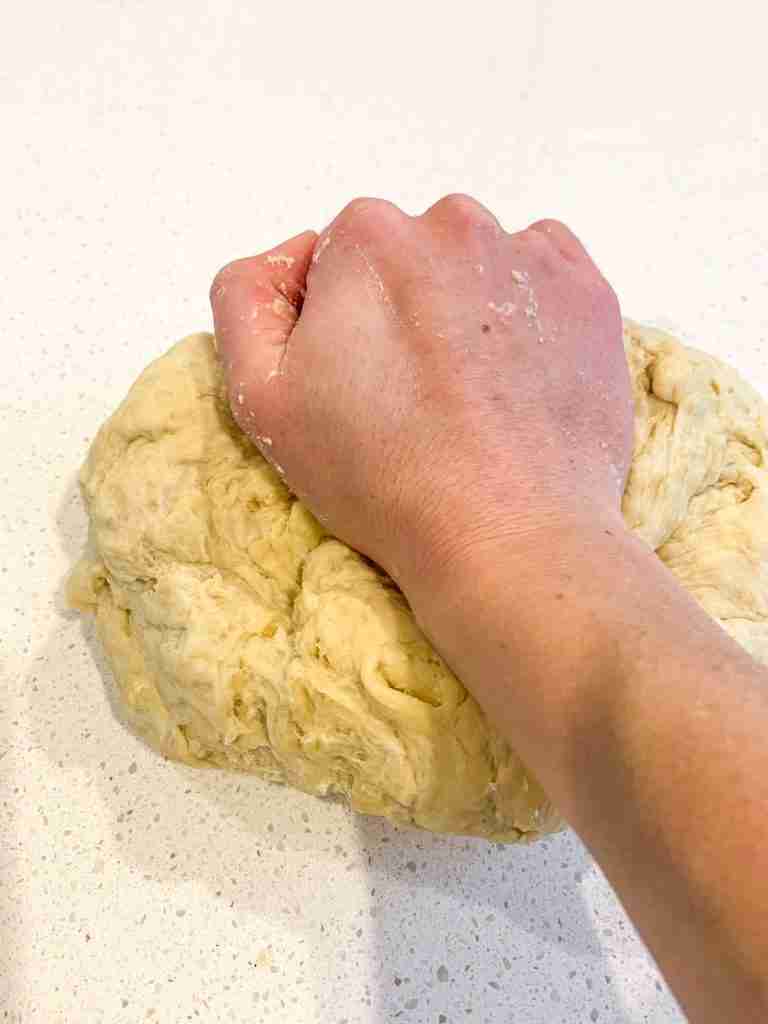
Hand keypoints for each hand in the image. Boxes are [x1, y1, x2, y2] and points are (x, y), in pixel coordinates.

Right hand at [210, 196, 631, 590]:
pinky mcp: (590, 294)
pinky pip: (540, 281)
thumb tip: (287, 259)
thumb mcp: (263, 397)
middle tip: (413, 398)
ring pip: (476, 267)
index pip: (336, 261)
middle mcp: (453, 224)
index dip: (338, 324)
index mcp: (368, 237)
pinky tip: (515, 379)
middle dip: (401, 310)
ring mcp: (530, 255)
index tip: (358, 384)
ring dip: (465, 310)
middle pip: (409, 257)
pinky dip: (525, 314)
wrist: (508, 534)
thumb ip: (245, 300)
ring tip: (469, 395)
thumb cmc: (381, 474)